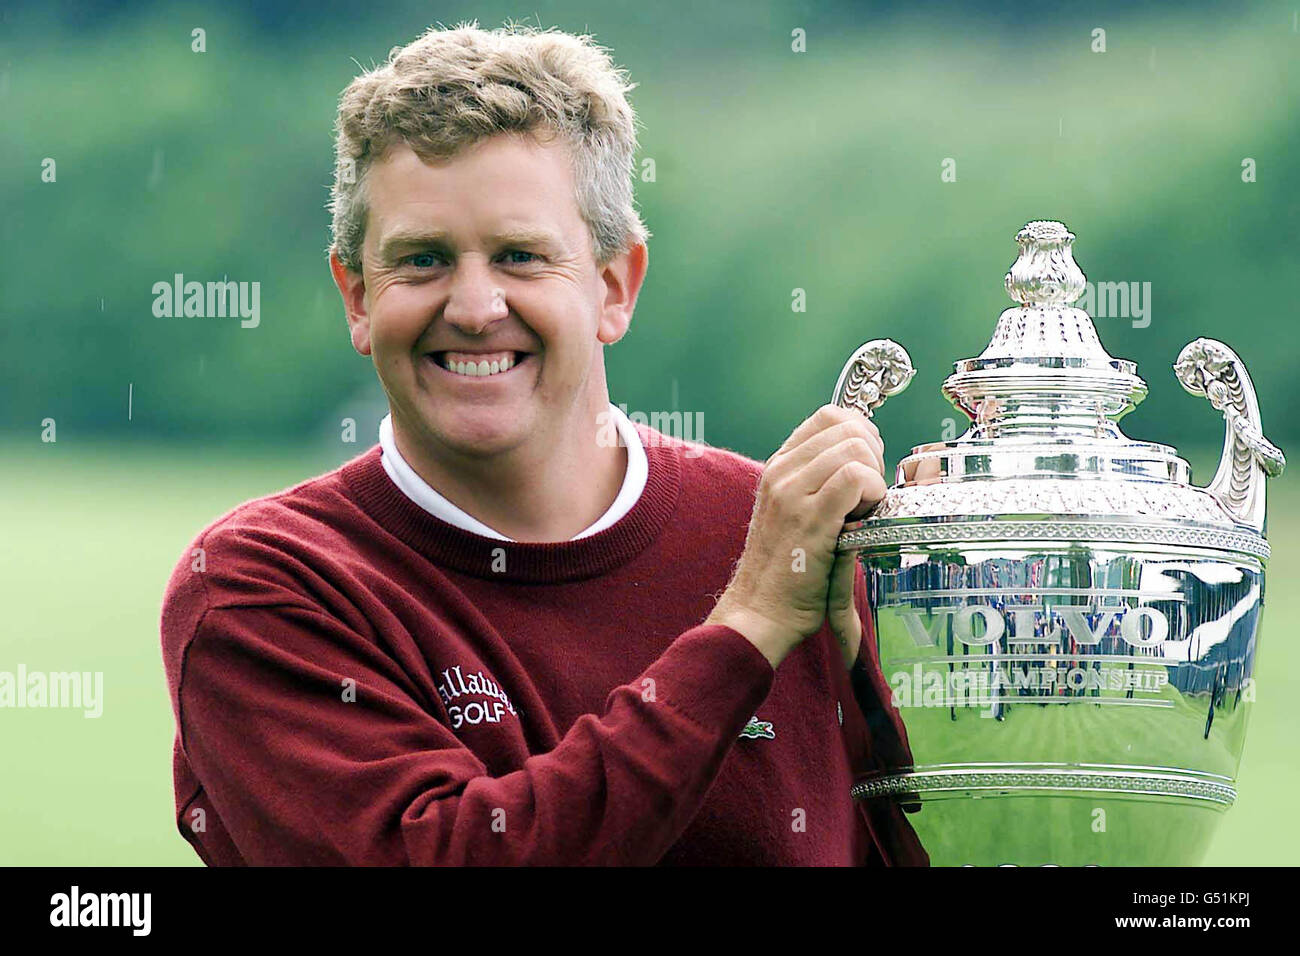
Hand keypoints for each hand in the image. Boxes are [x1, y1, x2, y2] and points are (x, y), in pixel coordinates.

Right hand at [706, 405, 885, 667]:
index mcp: (779, 467)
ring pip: (855, 448)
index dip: (861, 435)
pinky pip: (856, 478)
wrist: (761, 611)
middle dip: (873, 457)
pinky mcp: (810, 518)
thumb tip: (864, 457)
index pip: (830, 416)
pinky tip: (862, 521)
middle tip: (867, 496)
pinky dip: (873, 495)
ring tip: (861, 513)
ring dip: (873, 479)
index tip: (865, 469)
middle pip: (848, 427)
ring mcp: (792, 492)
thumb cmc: (787, 569)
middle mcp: (781, 472)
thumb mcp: (793, 512)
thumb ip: (818, 482)